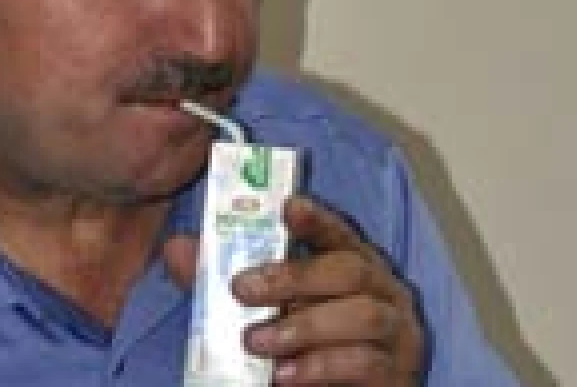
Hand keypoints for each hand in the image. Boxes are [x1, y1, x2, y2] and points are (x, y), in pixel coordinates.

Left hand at [163, 196, 424, 384]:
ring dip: (304, 326)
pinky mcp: (398, 375)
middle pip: (349, 269)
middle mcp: (383, 291)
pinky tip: (285, 376)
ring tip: (254, 342)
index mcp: (354, 266)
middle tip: (241, 289)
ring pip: (363, 316)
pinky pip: (366, 364)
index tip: (288, 206)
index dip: (316, 219)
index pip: (339, 233)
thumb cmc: (302, 353)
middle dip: (293, 276)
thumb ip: (221, 284)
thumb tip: (177, 249)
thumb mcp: (259, 314)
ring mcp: (399, 334)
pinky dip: (322, 366)